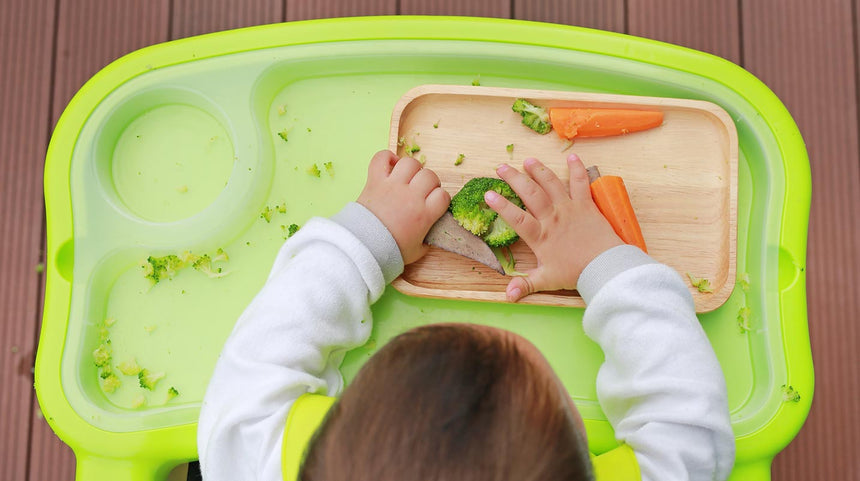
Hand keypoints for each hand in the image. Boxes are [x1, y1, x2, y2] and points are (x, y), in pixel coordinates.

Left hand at [357, 150, 449, 264]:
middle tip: (421, 191)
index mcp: (424, 214)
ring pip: (410, 163)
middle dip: (429, 182)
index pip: (443, 195)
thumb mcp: (417, 250)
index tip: (433, 203)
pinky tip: (391, 167)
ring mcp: (392, 186)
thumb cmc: (389, 251)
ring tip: (407, 178)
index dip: (440, 198)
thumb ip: (427, 240)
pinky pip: (382, 158)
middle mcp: (411, 196)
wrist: (362, 247)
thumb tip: (431, 233)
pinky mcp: (375, 181)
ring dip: (412, 169)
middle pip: (430, 176)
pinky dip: (387, 158)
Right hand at [485, 154, 622, 301]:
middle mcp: (552, 218)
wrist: (605, 266)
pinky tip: (572, 156)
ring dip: (538, 170)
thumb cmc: (576, 273)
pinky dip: (577, 169)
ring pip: (551, 184)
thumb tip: (507, 296)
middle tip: (501, 167)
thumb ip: (525, 285)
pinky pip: (580, 183)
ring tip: (528, 160)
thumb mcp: (547, 280)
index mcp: (540, 236)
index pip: (516, 218)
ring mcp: (569, 209)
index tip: (488, 194)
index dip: (501, 205)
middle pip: (530, 194)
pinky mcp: (586, 205)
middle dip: (514, 179)